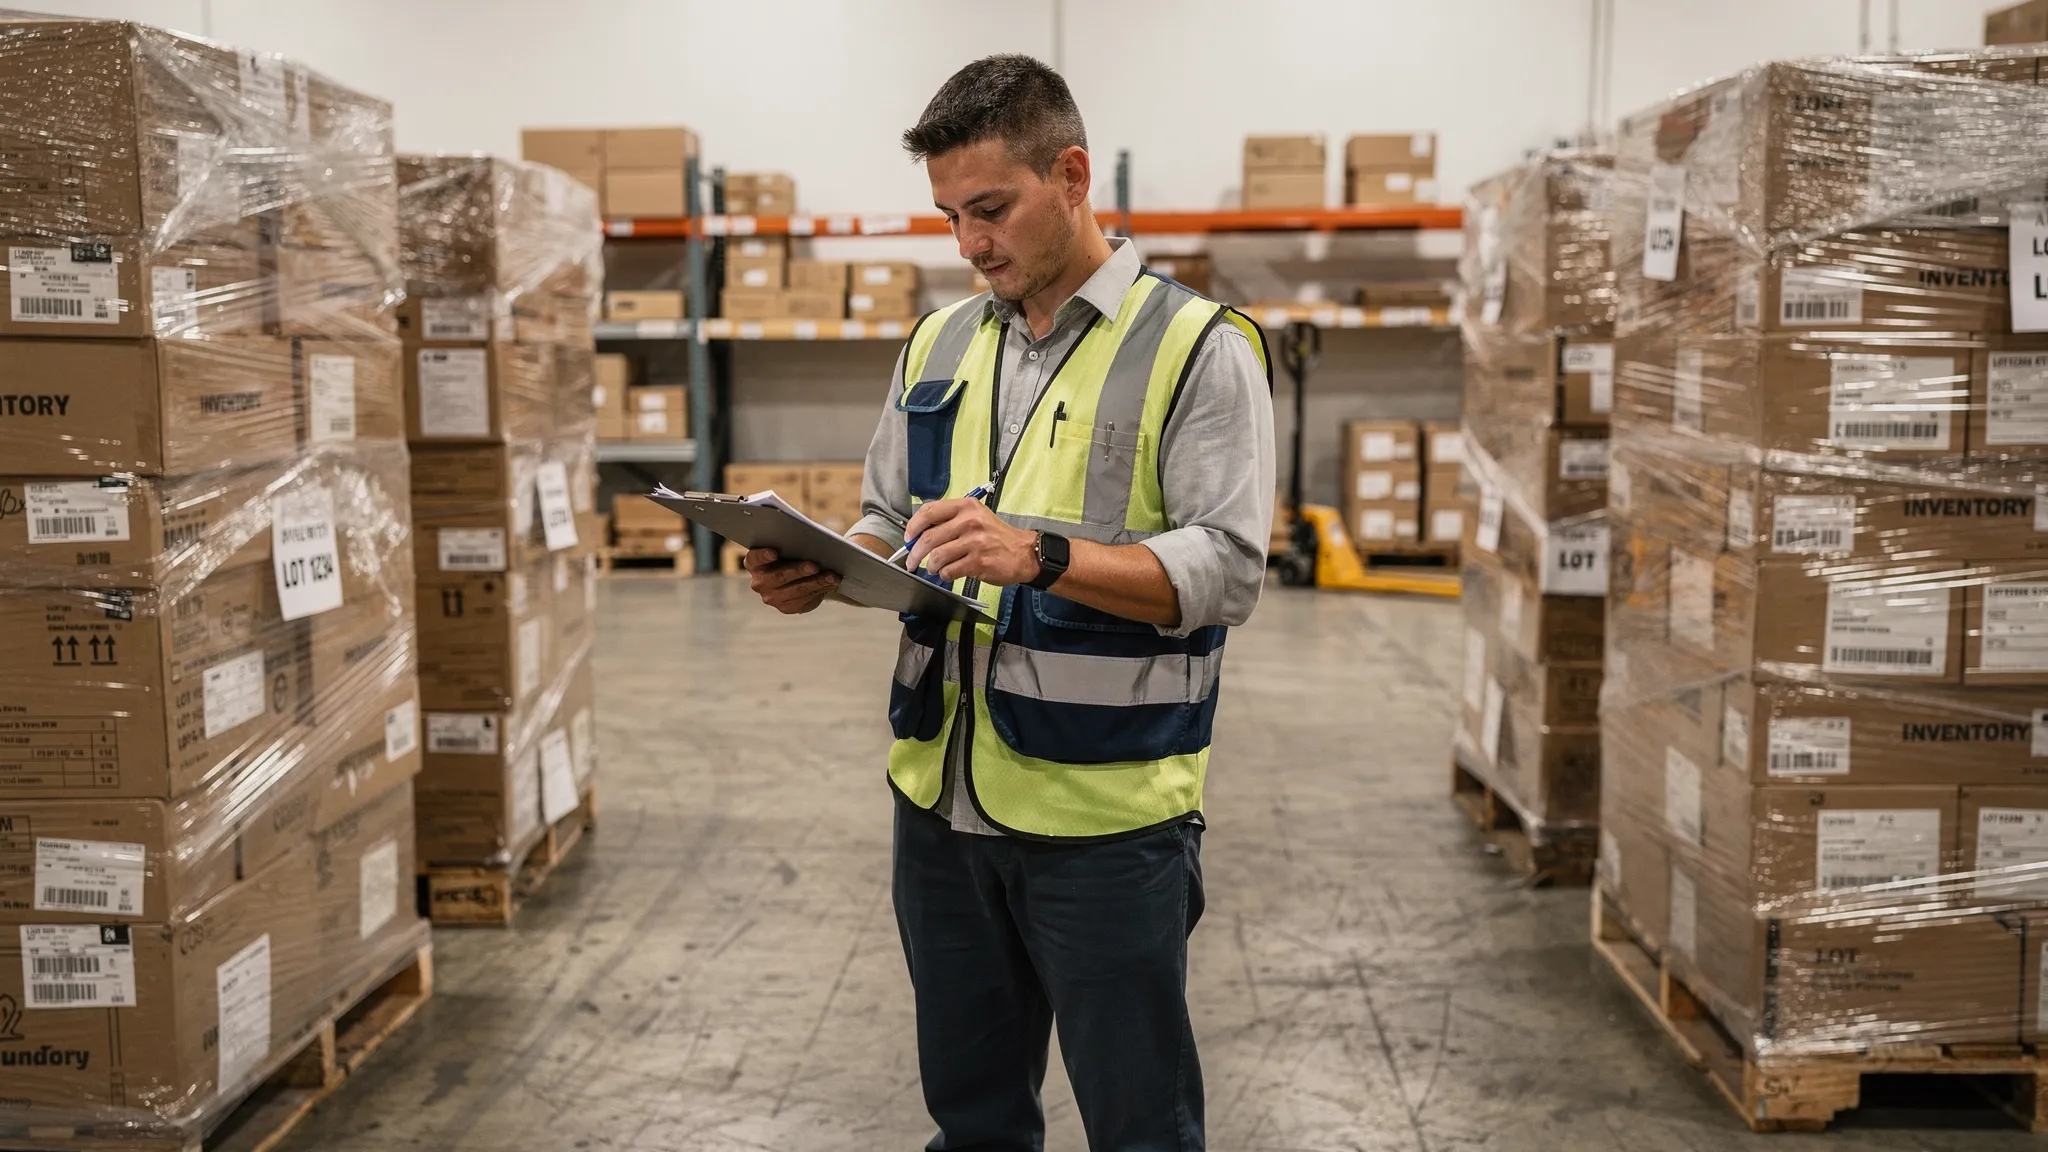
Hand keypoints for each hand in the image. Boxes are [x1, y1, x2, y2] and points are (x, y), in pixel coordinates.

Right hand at [744, 548, 840, 613]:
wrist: (793, 578)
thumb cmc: (789, 555)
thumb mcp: (786, 547)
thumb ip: (789, 543)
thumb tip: (809, 538)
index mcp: (754, 563)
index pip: (754, 559)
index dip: (763, 555)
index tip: (774, 552)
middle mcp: (759, 582)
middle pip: (778, 577)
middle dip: (797, 571)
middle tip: (814, 565)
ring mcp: (771, 597)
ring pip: (796, 590)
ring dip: (816, 582)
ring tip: (831, 575)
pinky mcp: (786, 607)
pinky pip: (804, 599)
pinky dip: (820, 589)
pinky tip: (832, 582)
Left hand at [905, 498, 1037, 584]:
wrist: (1023, 552)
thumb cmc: (996, 536)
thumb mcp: (976, 517)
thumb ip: (950, 521)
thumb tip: (920, 534)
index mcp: (966, 506)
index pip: (929, 511)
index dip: (913, 526)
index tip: (908, 538)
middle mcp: (969, 521)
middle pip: (929, 537)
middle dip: (915, 553)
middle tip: (912, 561)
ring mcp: (974, 542)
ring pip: (937, 556)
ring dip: (931, 566)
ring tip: (934, 568)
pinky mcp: (978, 562)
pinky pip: (950, 571)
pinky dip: (945, 575)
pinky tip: (949, 573)